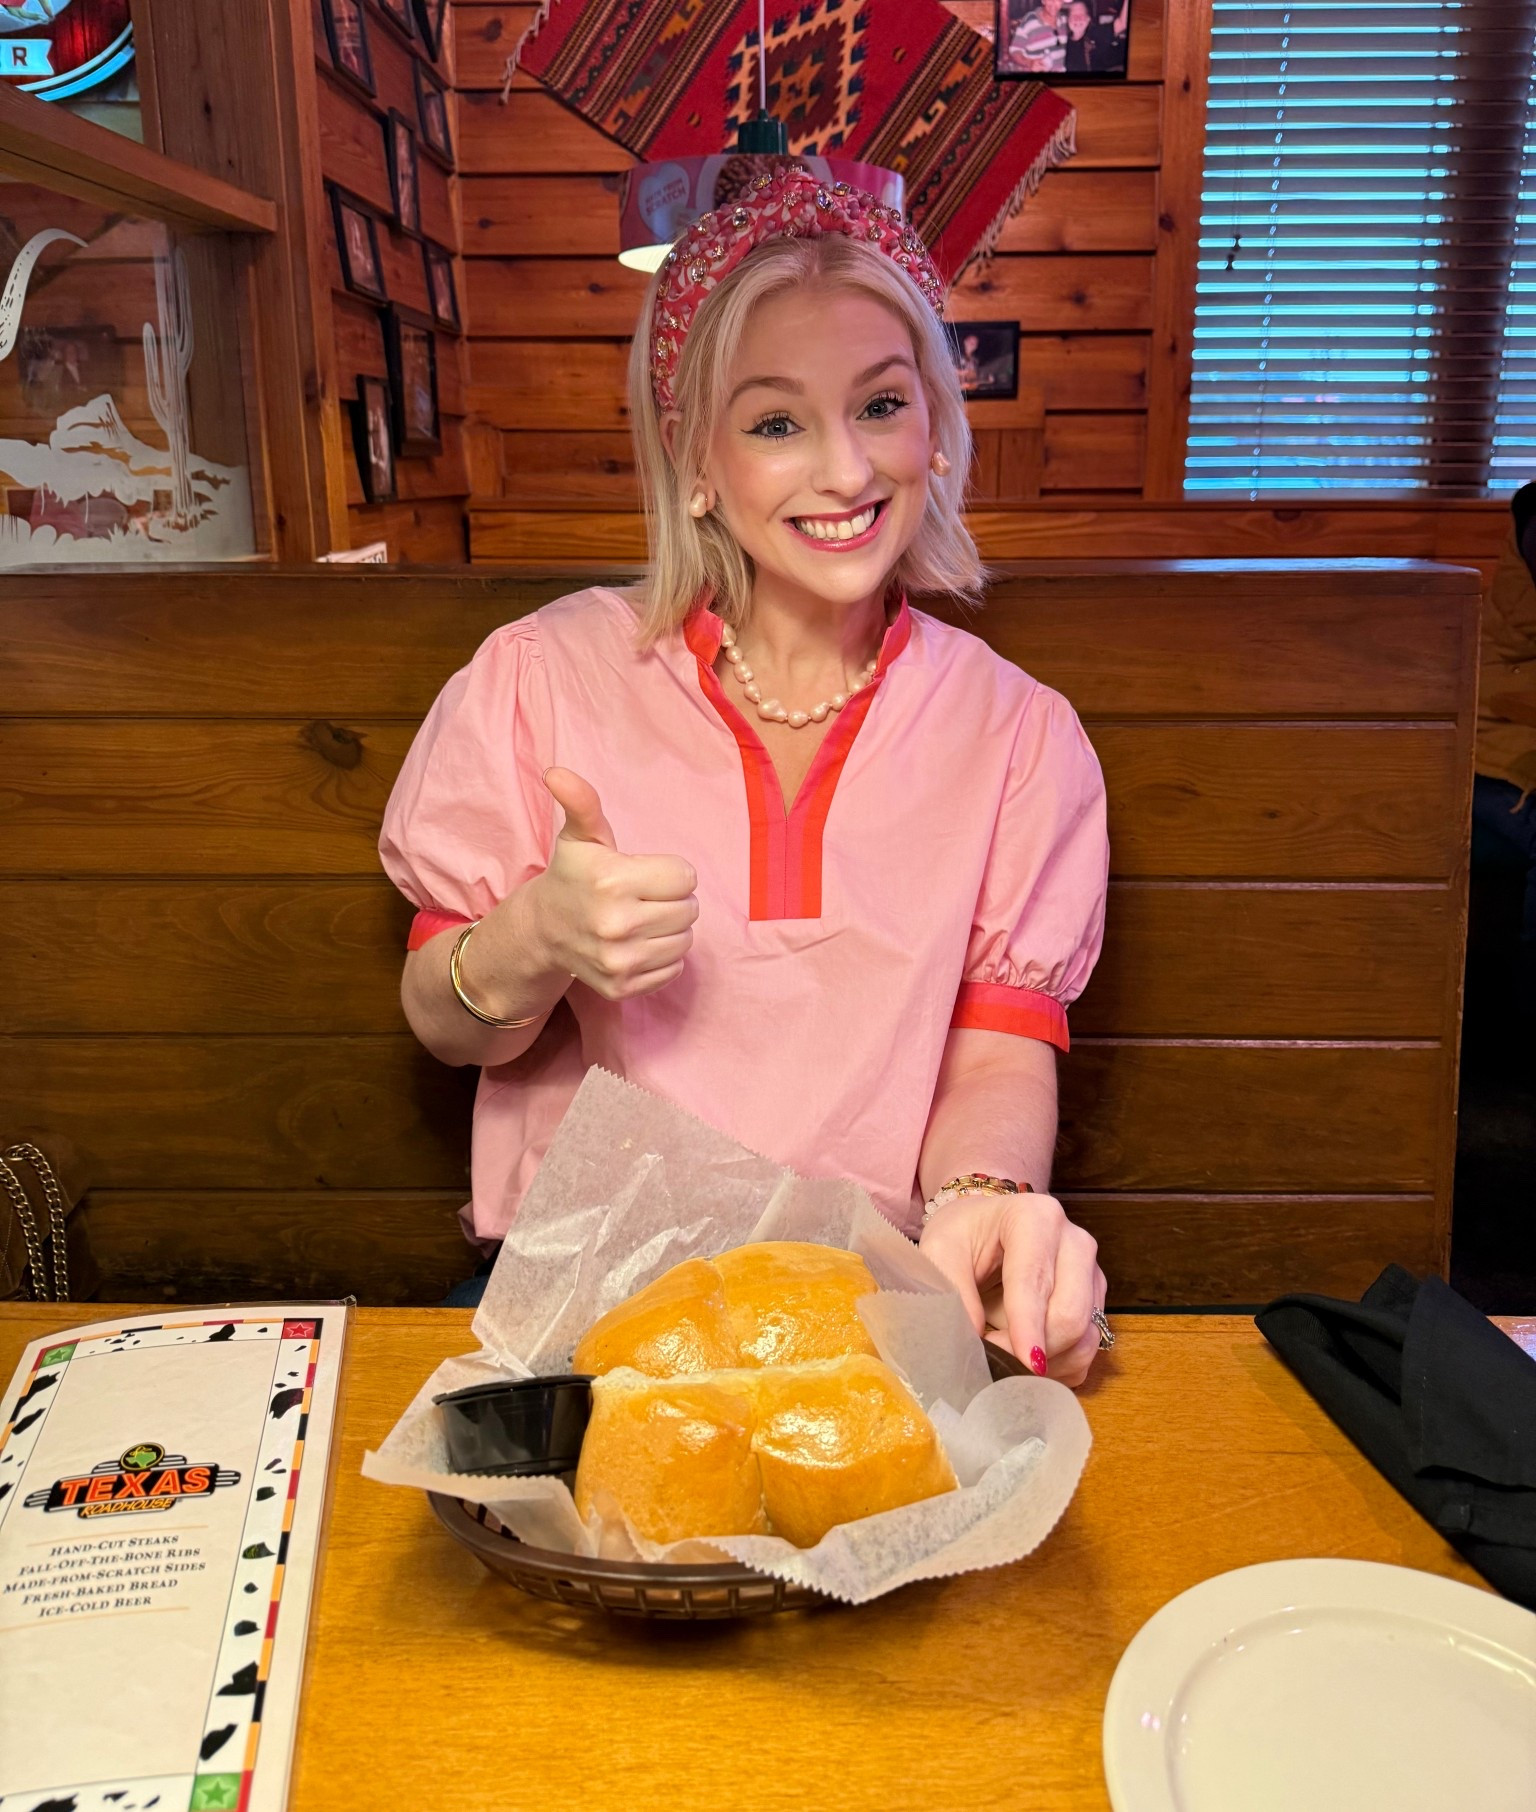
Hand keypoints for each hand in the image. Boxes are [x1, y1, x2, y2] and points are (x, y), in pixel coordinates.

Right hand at [526, 767, 697, 1001]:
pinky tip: (638, 945)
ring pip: (685, 940)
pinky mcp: (622, 987)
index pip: (686, 876)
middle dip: (672, 899)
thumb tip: (556, 772)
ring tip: (643, 919)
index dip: (670, 872)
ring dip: (671, 929)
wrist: (543, 931)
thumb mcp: (579, 835)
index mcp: (612, 880)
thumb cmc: (573, 877)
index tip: (645, 873)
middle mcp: (615, 924)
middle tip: (644, 897)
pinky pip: (673, 969)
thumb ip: (581, 802)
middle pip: (689, 909)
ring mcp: (618, 960)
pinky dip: (663, 957)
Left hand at [918, 1190, 1106, 1387]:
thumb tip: (974, 1339)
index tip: (1024, 1362)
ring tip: (1007, 1360)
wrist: (985, 1229)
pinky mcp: (1095, 1302)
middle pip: (1069, 1314)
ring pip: (1084, 1337)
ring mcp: (1090, 1273)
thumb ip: (954, 1291)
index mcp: (1036, 1218)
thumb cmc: (964, 1235)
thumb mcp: (940, 1251)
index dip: (1028, 1327)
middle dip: (1034, 1349)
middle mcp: (1074, 1242)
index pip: (1035, 1281)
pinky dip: (1060, 1366)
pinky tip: (1029, 1361)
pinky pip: (1088, 1349)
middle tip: (995, 1360)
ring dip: (1047, 1361)